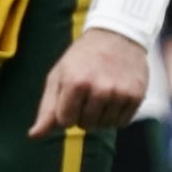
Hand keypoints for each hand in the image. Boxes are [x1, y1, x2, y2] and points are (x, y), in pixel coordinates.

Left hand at [28, 28, 146, 136]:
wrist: (116, 35)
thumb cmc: (81, 58)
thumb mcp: (58, 76)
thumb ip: (47, 108)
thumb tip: (34, 135)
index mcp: (75, 82)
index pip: (65, 122)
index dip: (66, 112)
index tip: (70, 96)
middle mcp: (99, 89)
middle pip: (86, 125)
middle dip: (83, 113)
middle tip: (87, 91)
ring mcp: (119, 93)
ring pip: (105, 126)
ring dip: (100, 115)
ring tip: (101, 93)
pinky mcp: (136, 96)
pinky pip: (122, 123)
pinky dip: (116, 115)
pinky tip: (114, 97)